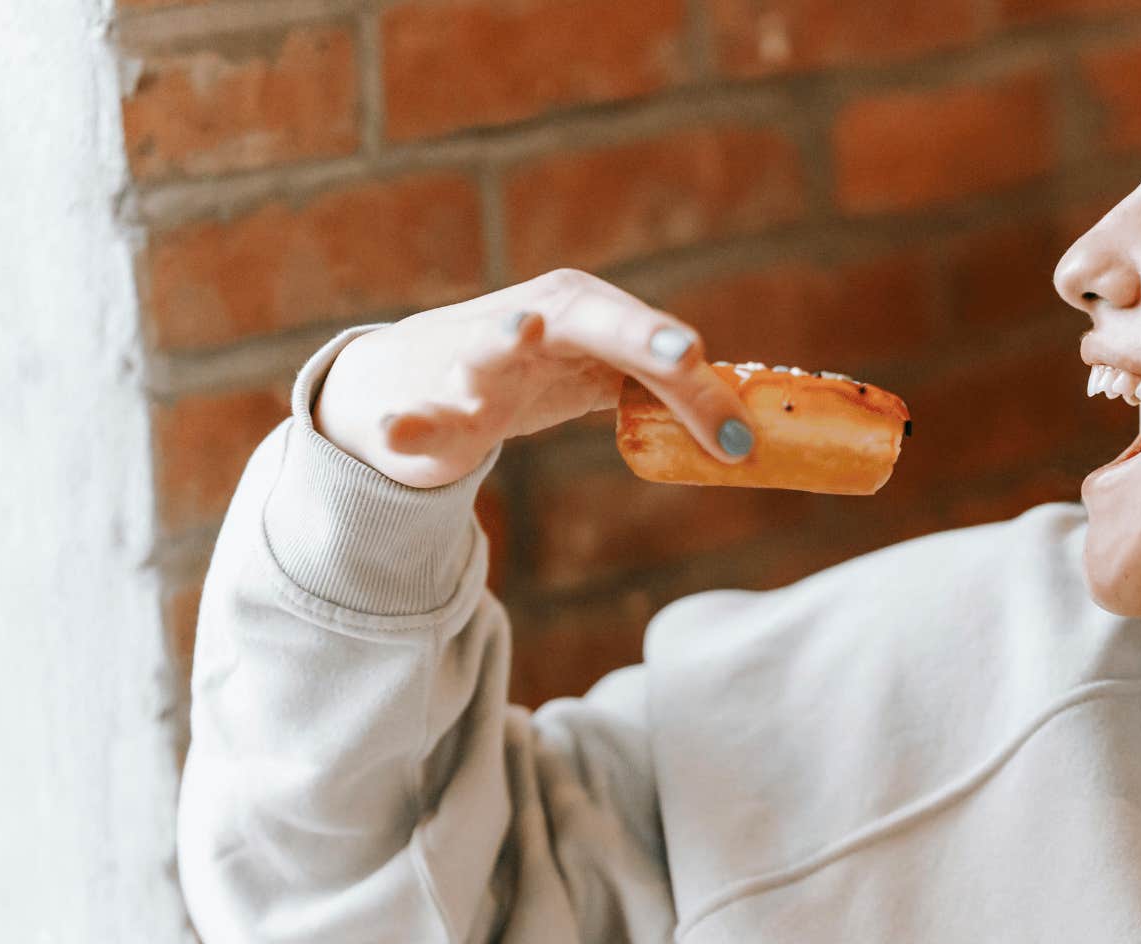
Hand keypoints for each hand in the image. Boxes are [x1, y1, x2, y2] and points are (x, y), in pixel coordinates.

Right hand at [313, 268, 754, 488]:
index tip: (737, 418)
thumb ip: (668, 396)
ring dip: (503, 338)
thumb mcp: (600, 376)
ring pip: (488, 348)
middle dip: (637, 333)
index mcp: (582, 311)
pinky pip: (412, 418)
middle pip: (588, 319)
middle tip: (686, 352)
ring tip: (522, 326)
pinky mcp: (423, 409)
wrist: (407, 383)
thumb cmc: (527, 371)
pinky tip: (396, 429)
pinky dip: (403, 423)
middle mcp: (527, 320)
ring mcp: (469, 361)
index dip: (694, 378)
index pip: (649, 341)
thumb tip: (745, 435)